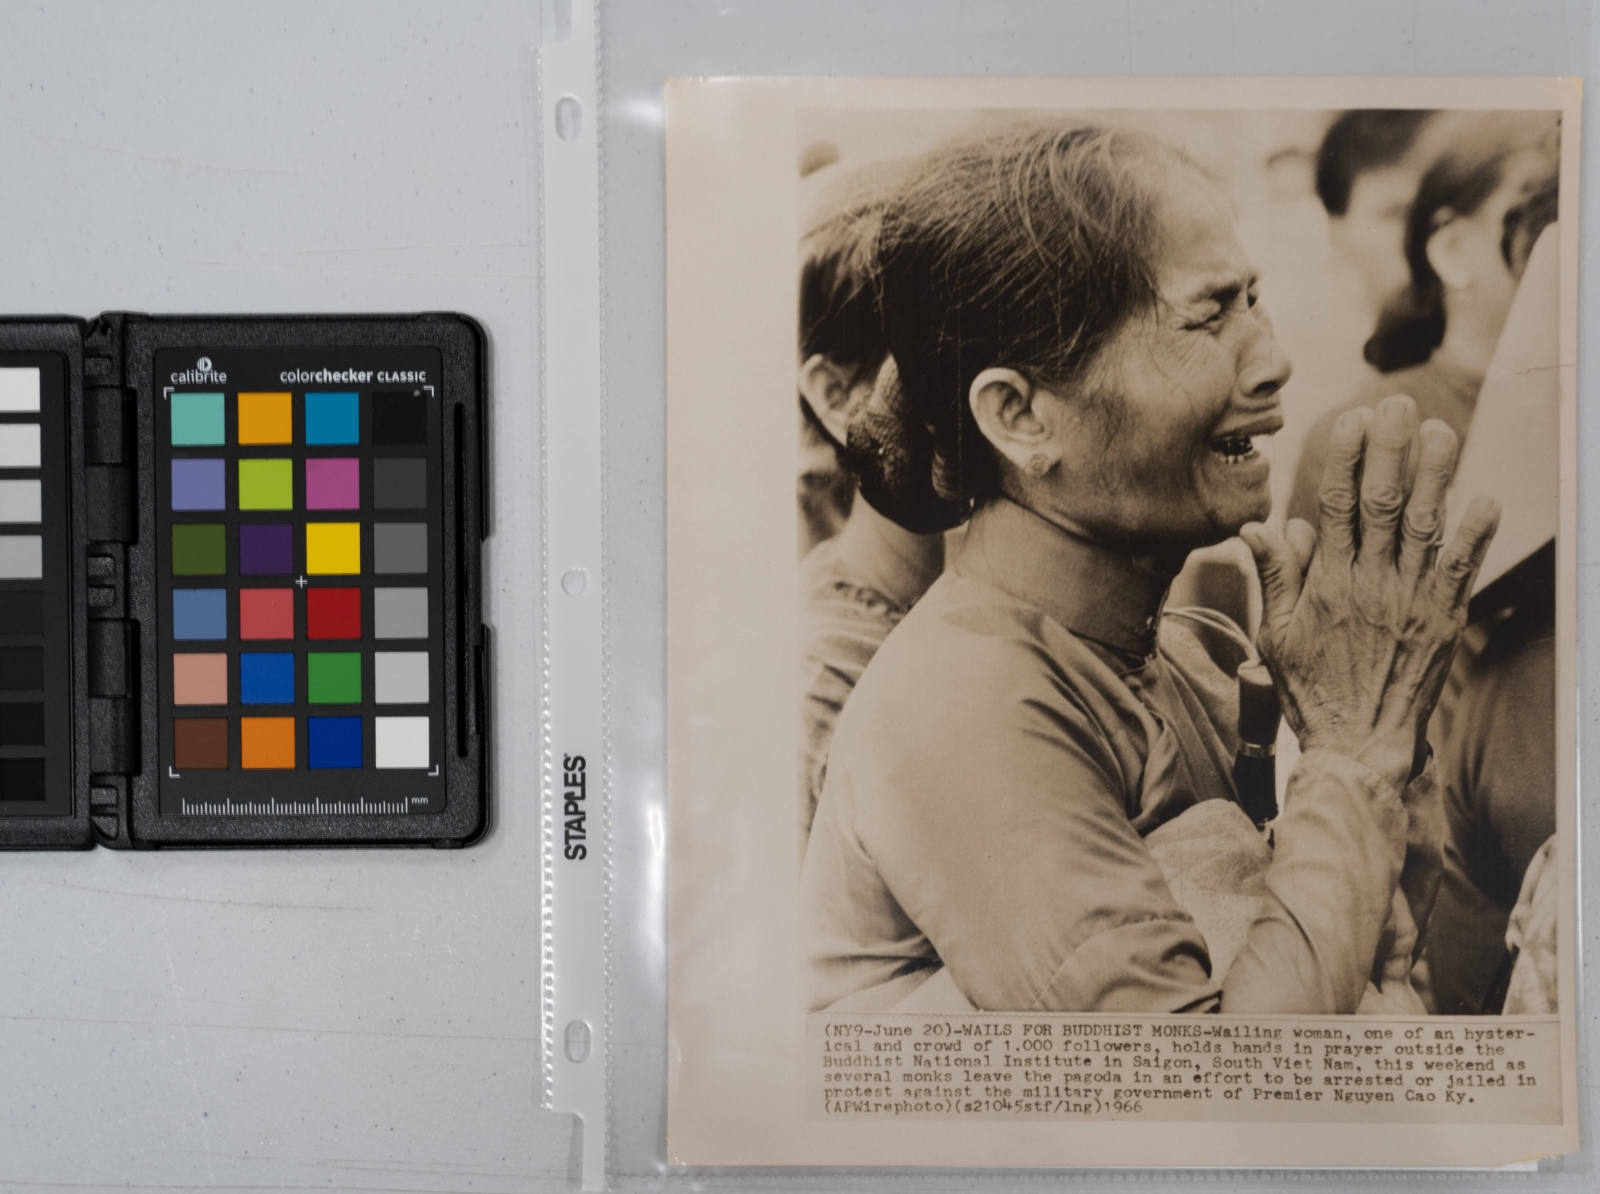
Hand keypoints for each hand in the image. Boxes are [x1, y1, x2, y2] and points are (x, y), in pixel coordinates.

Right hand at [1240, 394, 1499, 788]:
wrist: (1358, 744)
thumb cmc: (1312, 690)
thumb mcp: (1275, 634)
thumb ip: (1275, 576)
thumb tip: (1260, 526)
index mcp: (1328, 582)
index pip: (1336, 506)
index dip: (1345, 460)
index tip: (1352, 422)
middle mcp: (1371, 582)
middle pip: (1384, 503)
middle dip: (1391, 449)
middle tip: (1398, 403)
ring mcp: (1411, 600)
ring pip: (1425, 525)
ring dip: (1436, 476)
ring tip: (1442, 431)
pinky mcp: (1443, 620)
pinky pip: (1462, 570)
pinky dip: (1474, 535)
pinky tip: (1484, 500)